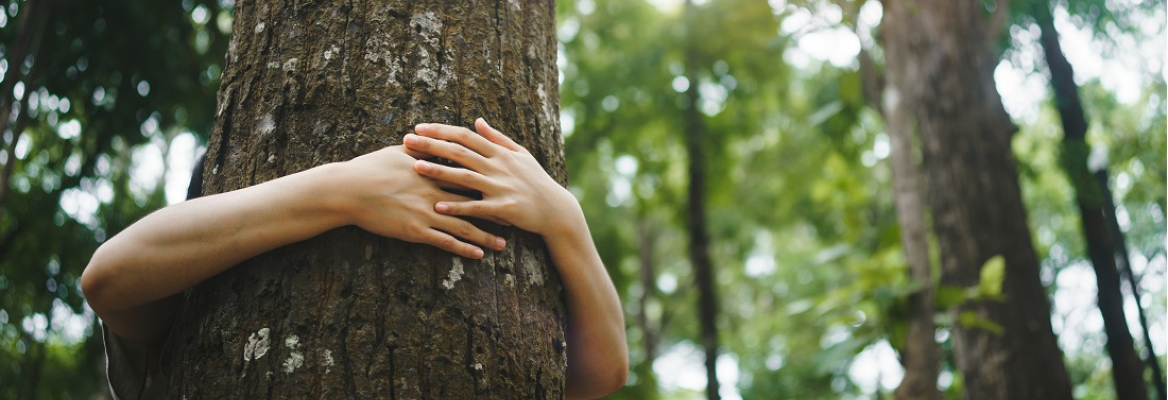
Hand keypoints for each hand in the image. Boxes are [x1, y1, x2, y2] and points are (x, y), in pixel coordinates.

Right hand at [337, 145, 506, 258]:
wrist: (349, 190)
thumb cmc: (371, 168)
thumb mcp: (399, 153)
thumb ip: (421, 150)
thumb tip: (433, 140)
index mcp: (433, 172)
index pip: (469, 176)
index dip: (490, 183)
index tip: (508, 187)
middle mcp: (435, 192)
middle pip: (474, 202)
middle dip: (497, 210)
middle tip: (516, 217)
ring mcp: (427, 212)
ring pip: (464, 226)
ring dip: (486, 236)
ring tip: (503, 244)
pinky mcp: (415, 230)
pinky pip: (445, 242)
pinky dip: (463, 249)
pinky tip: (477, 256)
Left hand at [404, 119, 578, 236]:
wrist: (555, 209)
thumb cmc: (536, 181)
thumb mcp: (521, 154)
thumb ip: (497, 138)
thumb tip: (478, 120)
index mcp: (499, 152)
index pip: (465, 136)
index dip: (441, 130)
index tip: (419, 127)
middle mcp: (498, 166)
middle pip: (459, 152)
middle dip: (432, 145)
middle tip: (407, 140)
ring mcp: (500, 187)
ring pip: (464, 177)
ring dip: (439, 171)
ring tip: (416, 167)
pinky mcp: (503, 207)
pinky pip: (475, 207)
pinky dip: (457, 206)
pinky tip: (437, 206)